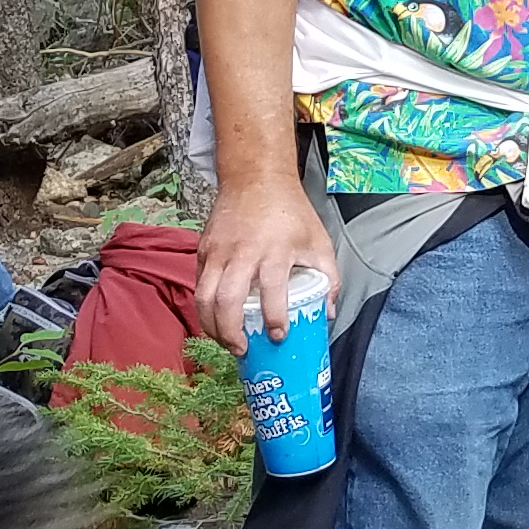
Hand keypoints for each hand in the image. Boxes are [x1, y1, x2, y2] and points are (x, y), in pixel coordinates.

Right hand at [196, 171, 334, 351]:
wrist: (256, 178)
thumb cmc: (290, 212)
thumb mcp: (319, 241)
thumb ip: (329, 279)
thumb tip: (328, 313)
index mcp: (275, 250)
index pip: (272, 293)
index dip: (275, 320)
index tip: (278, 336)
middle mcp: (242, 252)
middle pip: (227, 300)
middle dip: (231, 332)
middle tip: (242, 350)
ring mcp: (218, 251)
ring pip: (204, 297)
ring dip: (211, 326)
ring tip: (225, 341)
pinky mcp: (203, 250)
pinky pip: (199, 285)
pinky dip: (204, 306)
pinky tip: (215, 319)